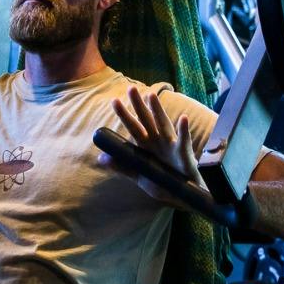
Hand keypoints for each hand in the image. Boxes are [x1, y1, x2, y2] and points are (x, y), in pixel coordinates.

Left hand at [101, 85, 204, 204]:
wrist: (183, 195)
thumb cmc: (162, 182)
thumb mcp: (140, 176)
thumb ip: (122, 167)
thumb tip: (100, 159)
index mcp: (146, 145)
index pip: (133, 127)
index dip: (124, 115)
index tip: (114, 100)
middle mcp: (158, 141)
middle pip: (146, 120)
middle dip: (138, 105)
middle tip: (130, 89)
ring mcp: (171, 145)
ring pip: (163, 124)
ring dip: (158, 110)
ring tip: (152, 96)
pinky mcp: (184, 153)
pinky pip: (183, 141)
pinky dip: (183, 131)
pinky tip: (183, 119)